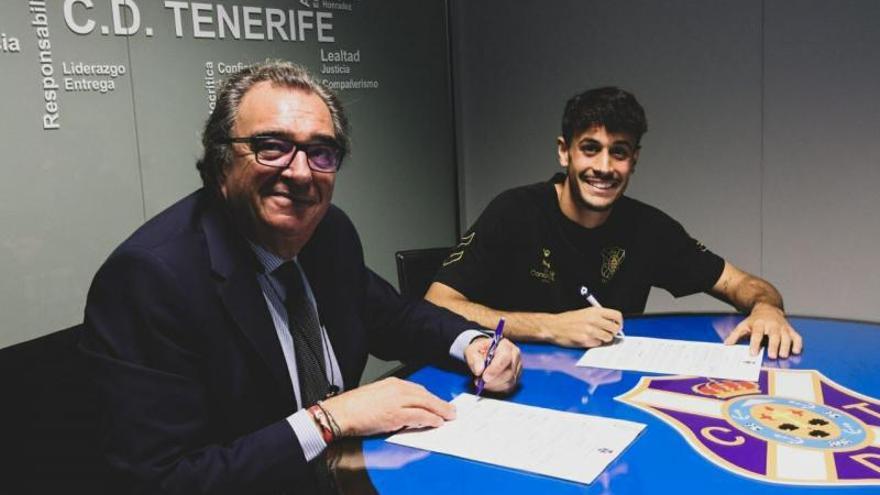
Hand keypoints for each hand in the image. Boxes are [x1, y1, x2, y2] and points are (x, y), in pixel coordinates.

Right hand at [320, 377, 455, 437]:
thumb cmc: (354, 407)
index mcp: (392, 383)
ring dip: (440, 411)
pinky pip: (419, 416)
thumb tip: (405, 410)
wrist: (341, 412)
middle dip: (440, 403)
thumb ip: (392, 400)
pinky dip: (430, 419)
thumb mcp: (377, 396)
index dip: (430, 398)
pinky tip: (437, 422)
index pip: (417, 389)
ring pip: (425, 404)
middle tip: (451, 410)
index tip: (438, 403)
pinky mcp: (396, 414)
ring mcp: (397, 401)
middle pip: (425, 395)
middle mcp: (397, 389)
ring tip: (449, 417)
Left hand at [464, 337, 520, 392]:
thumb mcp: (472, 350)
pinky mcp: (516, 378)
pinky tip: (488, 385)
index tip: (484, 377)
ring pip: (509, 382)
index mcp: (505, 345)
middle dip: (493, 380)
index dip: (495, 369)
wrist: (484, 355)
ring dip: (494, 385)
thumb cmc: (480, 351)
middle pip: (509, 372)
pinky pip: (508, 387)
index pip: (505, 357)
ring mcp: (517, 367)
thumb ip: (474, 358)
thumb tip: (479, 370)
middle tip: (480, 382)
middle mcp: (515, 355)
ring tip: (482, 383)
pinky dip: (497, 388)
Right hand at [544, 307, 622, 346]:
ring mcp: (590, 331)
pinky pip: (598, 344)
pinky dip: (595, 343)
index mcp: (594, 311)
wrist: (553, 326)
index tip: (617, 325)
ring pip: (608, 338)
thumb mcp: (584, 312)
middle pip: (615, 328)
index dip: (619, 322)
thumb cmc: (568, 320)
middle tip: (608, 333)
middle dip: (613, 332)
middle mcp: (594, 320)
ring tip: (595, 336)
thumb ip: (599, 317)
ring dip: (604, 338)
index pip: (617, 315)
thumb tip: (612, 323)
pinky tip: (587, 339)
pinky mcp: (585, 340)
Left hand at [723, 303, 802, 358]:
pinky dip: (797, 344)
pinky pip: (797, 337)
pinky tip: (795, 351)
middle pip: (774, 335)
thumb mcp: (744, 325)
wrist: (768, 308)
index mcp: (759, 324)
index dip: (755, 343)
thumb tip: (727, 345)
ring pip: (786, 337)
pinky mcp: (791, 330)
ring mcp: (783, 327)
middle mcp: (772, 325)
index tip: (752, 353)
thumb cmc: (754, 321)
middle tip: (772, 356)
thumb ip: (735, 335)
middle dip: (773, 345)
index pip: (757, 334)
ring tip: (783, 355)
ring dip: (785, 346)